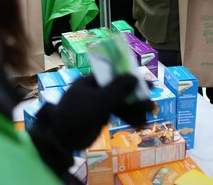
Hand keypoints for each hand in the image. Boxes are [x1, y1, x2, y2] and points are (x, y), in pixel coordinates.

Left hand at [35, 75, 153, 151]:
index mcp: (91, 80)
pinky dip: (127, 117)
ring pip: (119, 103)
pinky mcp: (99, 116)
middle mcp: (95, 89)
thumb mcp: (99, 101)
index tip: (146, 83)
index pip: (114, 74)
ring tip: (148, 115)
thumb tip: (134, 77)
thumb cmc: (77, 115)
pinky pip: (116, 114)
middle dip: (135, 96)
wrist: (61, 139)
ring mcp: (97, 103)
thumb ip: (117, 90)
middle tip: (151, 103)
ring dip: (134, 108)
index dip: (131, 77)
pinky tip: (139, 123)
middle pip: (119, 89)